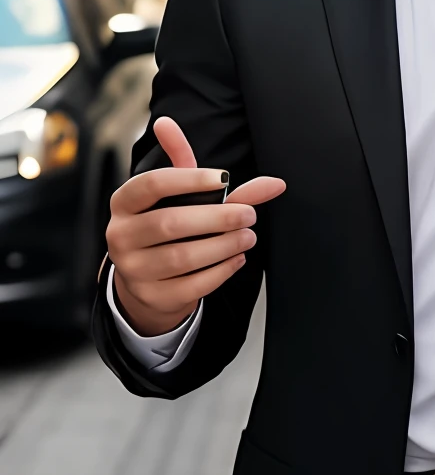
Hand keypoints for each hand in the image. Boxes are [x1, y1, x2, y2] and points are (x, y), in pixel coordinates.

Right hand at [107, 117, 284, 336]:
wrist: (144, 275)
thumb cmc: (166, 225)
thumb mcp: (182, 197)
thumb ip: (217, 182)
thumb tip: (274, 183)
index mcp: (124, 202)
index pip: (152, 184)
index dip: (189, 179)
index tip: (224, 178)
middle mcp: (120, 235)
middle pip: (169, 223)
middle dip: (217, 218)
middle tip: (248, 214)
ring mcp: (133, 269)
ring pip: (182, 257)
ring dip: (223, 245)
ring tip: (247, 237)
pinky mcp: (152, 296)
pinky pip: (192, 285)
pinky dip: (221, 271)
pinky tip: (236, 258)